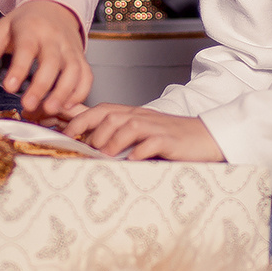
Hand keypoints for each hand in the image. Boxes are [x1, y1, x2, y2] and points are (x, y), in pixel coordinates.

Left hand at [0, 0, 91, 117]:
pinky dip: (80, 92)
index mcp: (31, 29)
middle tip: (29, 105)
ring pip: (73, 71)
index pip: (26, 49)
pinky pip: (86, 76)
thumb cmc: (26, 21)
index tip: (9, 87)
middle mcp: (54, 39)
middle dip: (41, 86)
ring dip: (64, 92)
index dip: (19, 68)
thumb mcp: (3, 28)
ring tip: (50, 110)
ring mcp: (70, 48)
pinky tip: (67, 105)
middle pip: (52, 63)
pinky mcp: (81, 57)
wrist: (54, 6)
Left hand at [60, 103, 224, 161]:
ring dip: (113, 141)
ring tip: (107, 155)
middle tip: (88, 150)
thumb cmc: (172, 139)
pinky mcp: (171, 140)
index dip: (81, 119)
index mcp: (134, 114)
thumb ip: (119, 134)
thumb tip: (88, 142)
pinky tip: (133, 161)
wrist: (206, 139)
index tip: (66, 134)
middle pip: (112, 115)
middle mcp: (143, 117)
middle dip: (95, 132)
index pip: (102, 109)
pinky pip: (152, 143)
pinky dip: (140, 152)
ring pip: (129, 126)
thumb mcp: (142, 133)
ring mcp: (157, 127)